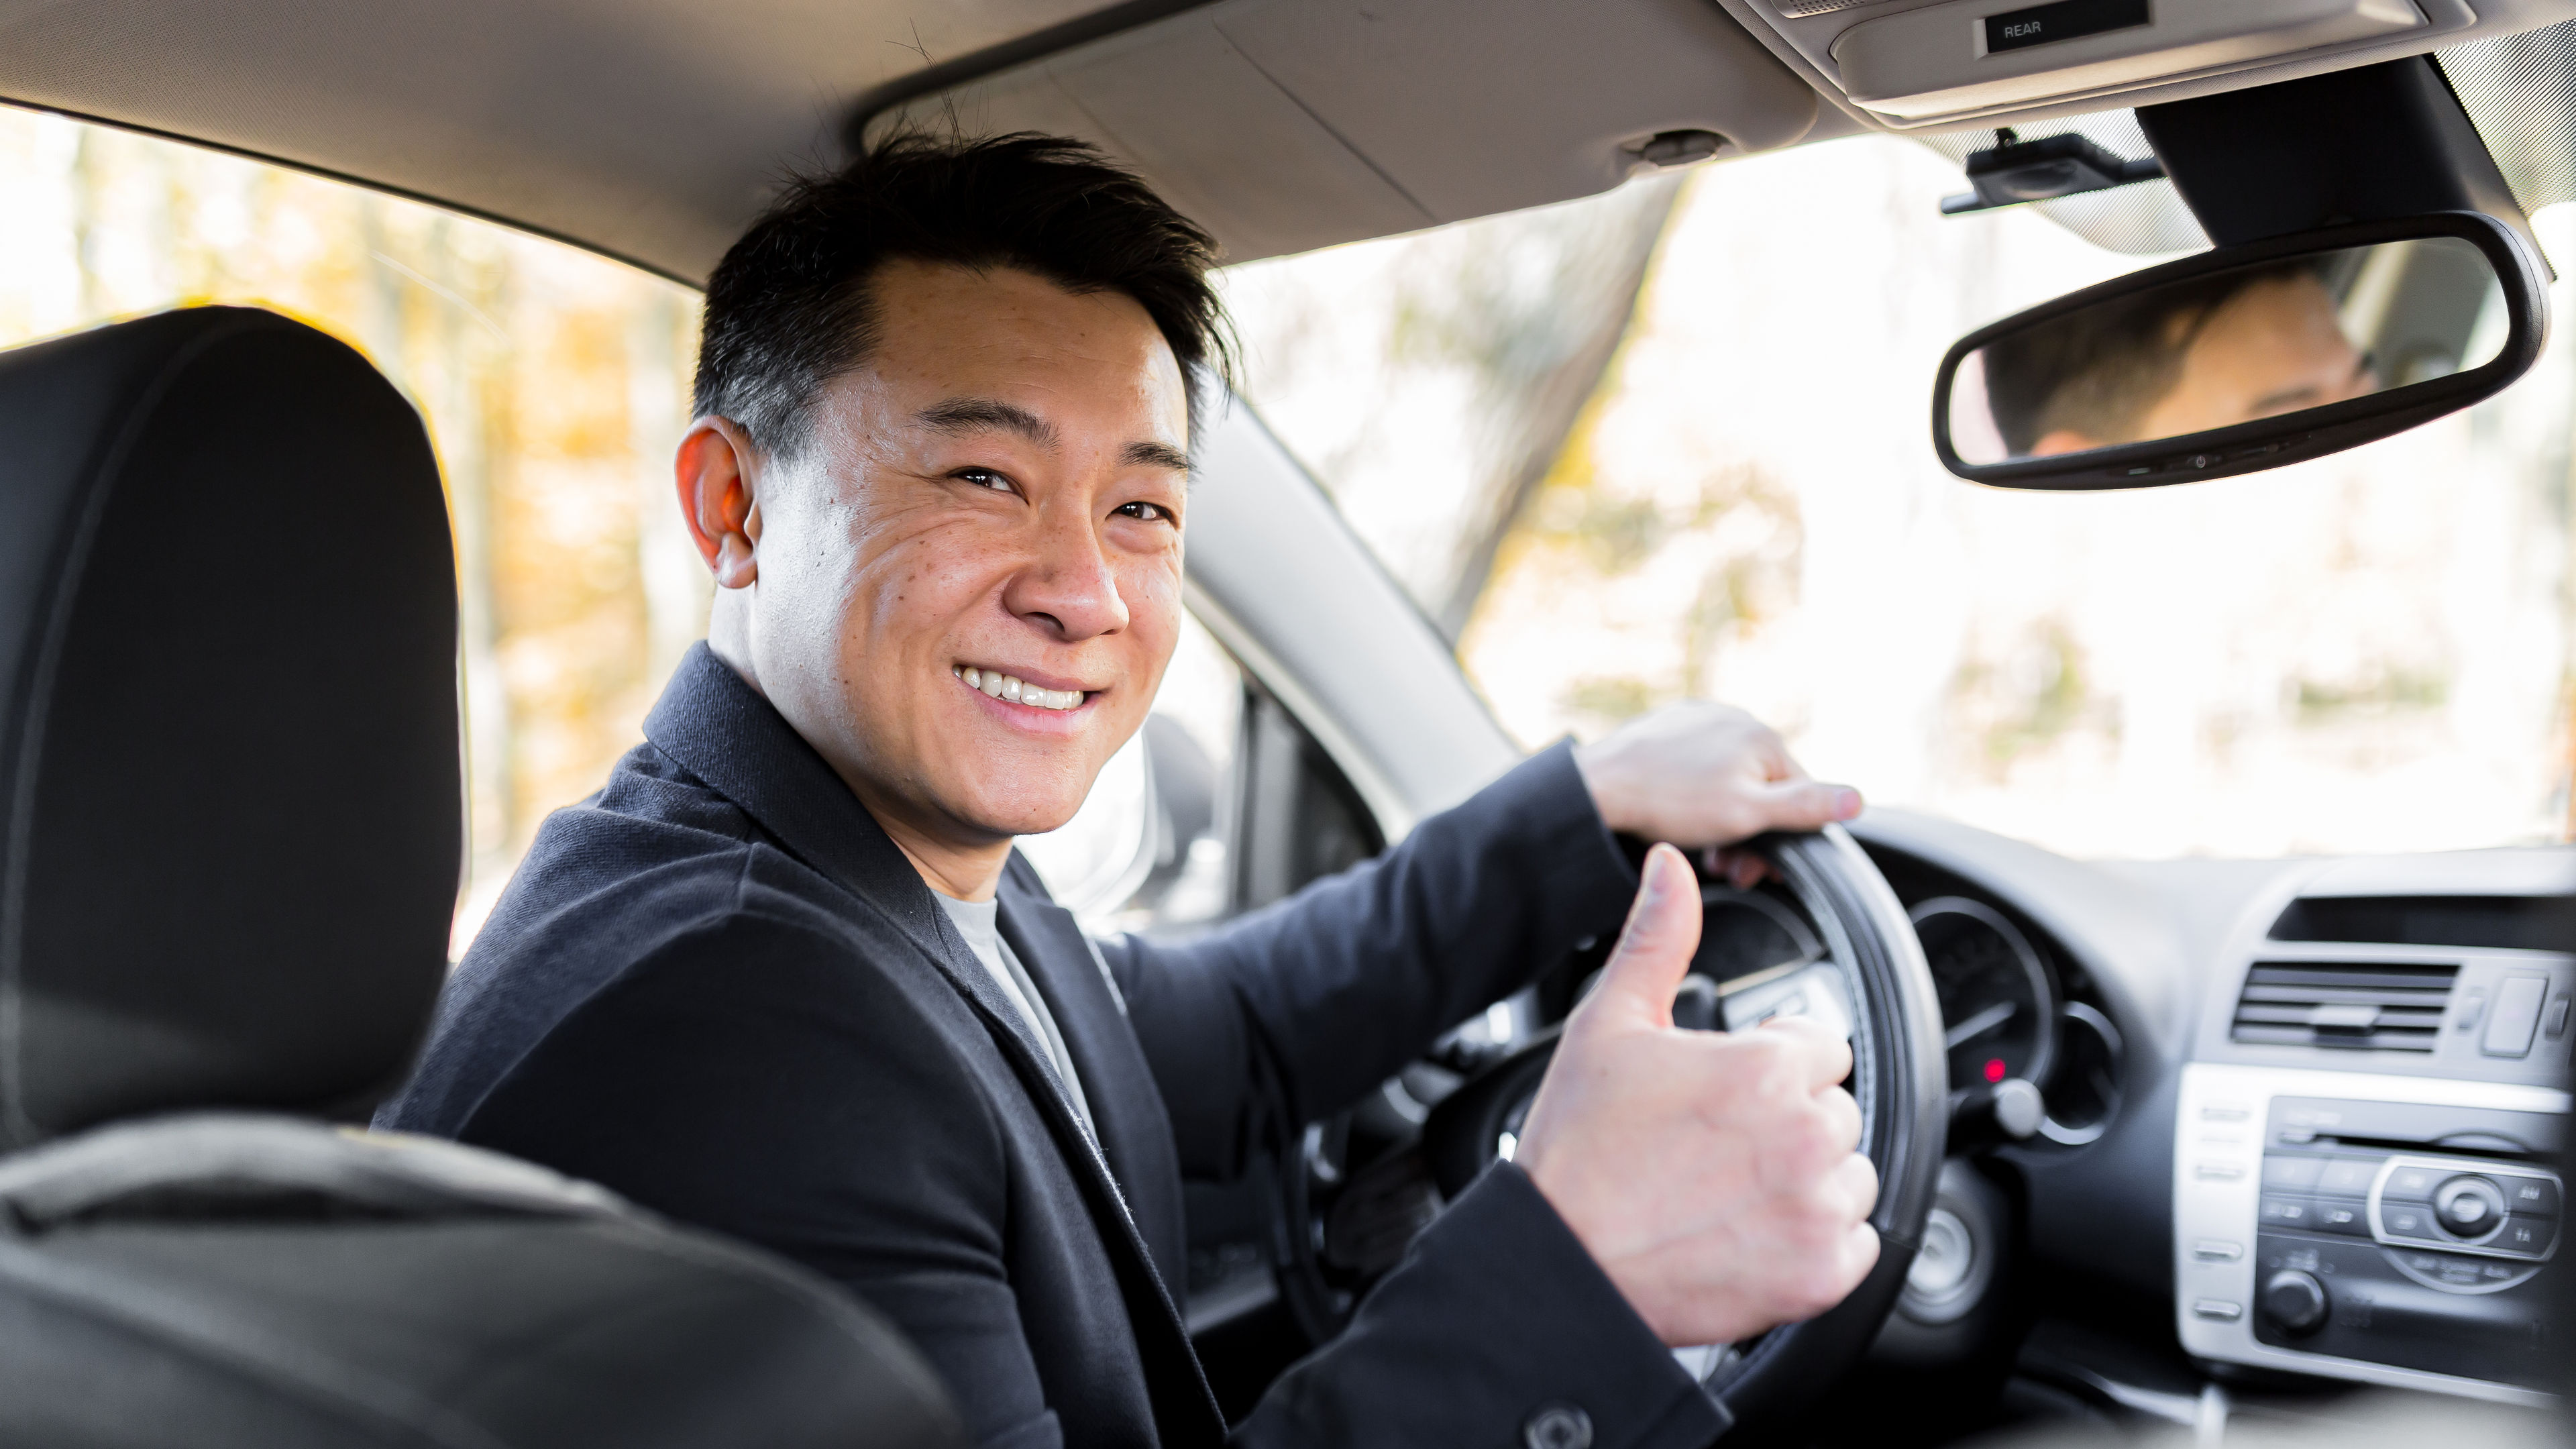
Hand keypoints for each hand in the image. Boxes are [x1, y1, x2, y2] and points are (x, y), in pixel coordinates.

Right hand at [1513, 843, 1879, 1346]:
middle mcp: (1803, 1137)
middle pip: (1837, 1108)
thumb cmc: (1577, 1151)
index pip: (1822, 1045)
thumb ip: (1658, 938)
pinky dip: (1818, 1242)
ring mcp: (1816, 1212)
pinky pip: (1858, 1244)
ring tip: (1733, 1188)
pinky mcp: (1819, 1276)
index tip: (1727, 1090)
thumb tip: (1672, 866)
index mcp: (1763, 1069)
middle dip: (1789, 1119)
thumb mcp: (1608, 1025)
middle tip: (1718, 1144)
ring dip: (1809, 1179)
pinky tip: (1754, 1232)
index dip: (1772, 1062)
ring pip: (1853, 1173)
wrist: (1559, 1264)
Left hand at [1572, 703, 1860, 864]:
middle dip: (1748, 831)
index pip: (1797, 794)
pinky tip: (1675, 815)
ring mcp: (1698, 720)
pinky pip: (1697, 768)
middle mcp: (1734, 719)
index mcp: (1762, 737)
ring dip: (1721, 818)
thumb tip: (1857, 800)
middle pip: (1761, 787)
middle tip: (1722, 863)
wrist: (1598, 788)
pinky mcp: (1669, 729)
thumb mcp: (1748, 815)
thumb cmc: (1670, 801)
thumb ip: (1804, 807)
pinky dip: (1693, 796)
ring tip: (1697, 843)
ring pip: (1728, 779)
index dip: (1781, 837)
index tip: (1754, 866)